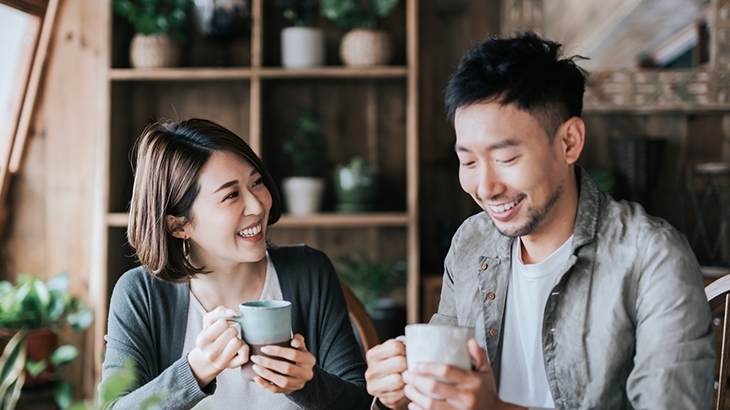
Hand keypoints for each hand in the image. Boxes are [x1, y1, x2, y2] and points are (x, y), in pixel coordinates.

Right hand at [187, 306, 248, 387]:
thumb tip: (233, 313)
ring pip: (238, 342)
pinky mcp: (232, 366)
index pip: (223, 323)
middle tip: (226, 336)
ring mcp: (221, 362)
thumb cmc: (210, 336)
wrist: (207, 358)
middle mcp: (210, 353)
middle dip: (231, 331)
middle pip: (232, 332)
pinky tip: (238, 349)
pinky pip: (245, 353)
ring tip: (231, 342)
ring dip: (237, 339)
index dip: (225, 323)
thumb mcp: (209, 321)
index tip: (221, 328)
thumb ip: (219, 311)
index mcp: (202, 340)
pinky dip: (244, 348)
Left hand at [250, 333, 315, 393]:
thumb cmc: (297, 355)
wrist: (301, 372)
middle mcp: (306, 374)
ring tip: (255, 367)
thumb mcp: (300, 346)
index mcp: (309, 360)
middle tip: (255, 357)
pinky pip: (276, 390)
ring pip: (282, 382)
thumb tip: (293, 341)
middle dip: (269, 363)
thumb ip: (298, 340)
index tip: (264, 348)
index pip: (294, 355)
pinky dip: (265, 385)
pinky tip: (257, 378)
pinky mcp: (289, 391)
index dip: (278, 351)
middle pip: (287, 369)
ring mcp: (298, 384)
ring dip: (266, 374)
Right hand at [365, 339, 408, 409]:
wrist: (388, 387)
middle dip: (406, 365)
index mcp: (373, 355)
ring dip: (406, 379)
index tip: (405, 355)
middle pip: (399, 362)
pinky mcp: (384, 399)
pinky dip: (405, 390)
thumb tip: (415, 348)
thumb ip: (400, 348)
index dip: (405, 351)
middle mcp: (371, 370)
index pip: (395, 347)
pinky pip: (401, 393)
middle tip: (406, 367)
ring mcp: (375, 386)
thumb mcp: (392, 353)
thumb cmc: (393, 367)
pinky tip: (403, 387)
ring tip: (404, 377)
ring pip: (399, 379)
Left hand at [402, 338, 518, 409]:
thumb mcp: (486, 372)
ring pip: (432, 405)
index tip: (416, 365)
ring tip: (407, 388)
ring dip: (415, 396)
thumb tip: (469, 340)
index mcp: (473, 381)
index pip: (447, 370)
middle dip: (416, 380)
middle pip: (435, 387)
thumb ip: (479, 355)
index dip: (428, 367)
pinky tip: (412, 405)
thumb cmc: (486, 392)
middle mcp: (466, 397)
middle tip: (406, 375)